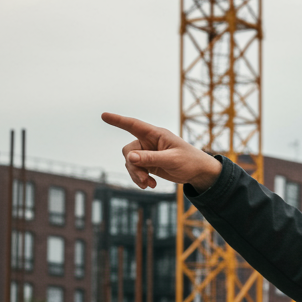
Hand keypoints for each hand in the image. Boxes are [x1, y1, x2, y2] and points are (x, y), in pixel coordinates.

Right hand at [101, 113, 221, 191]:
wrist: (198, 172)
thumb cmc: (189, 161)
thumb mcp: (171, 160)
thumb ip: (150, 158)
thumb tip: (129, 157)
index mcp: (156, 134)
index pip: (134, 125)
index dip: (118, 120)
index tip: (104, 115)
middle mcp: (149, 142)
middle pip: (129, 151)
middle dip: (133, 166)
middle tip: (144, 179)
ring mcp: (148, 153)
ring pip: (130, 162)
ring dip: (137, 175)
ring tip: (149, 185)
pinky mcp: (148, 164)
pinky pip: (136, 170)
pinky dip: (140, 179)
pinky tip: (151, 185)